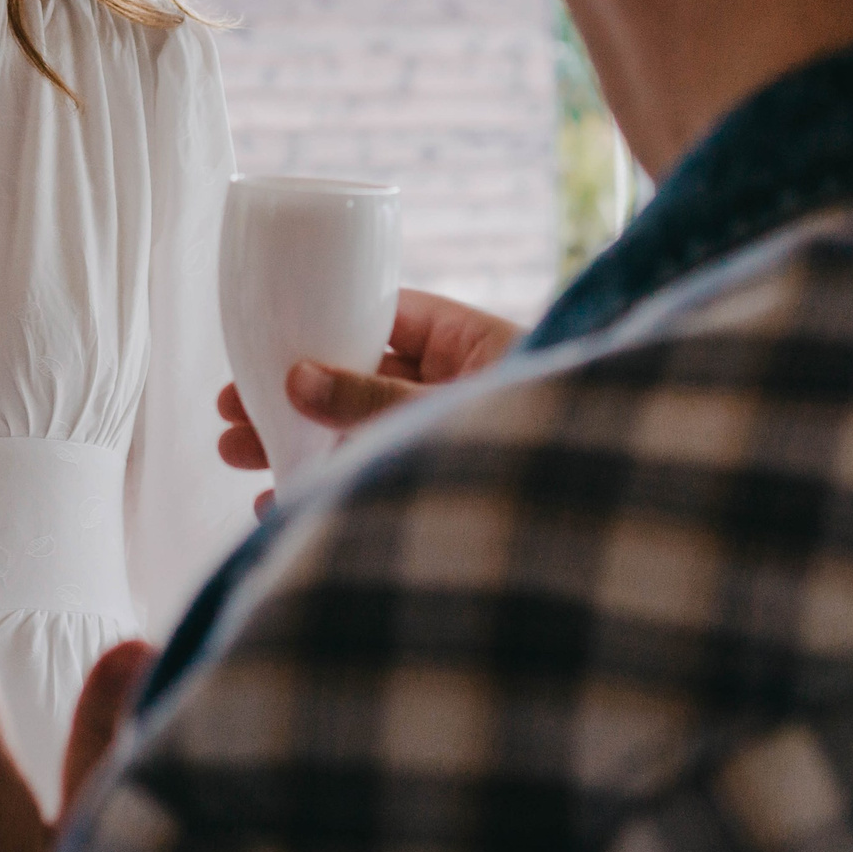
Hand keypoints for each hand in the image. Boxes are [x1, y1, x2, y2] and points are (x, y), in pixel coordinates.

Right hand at [217, 287, 521, 510]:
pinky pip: (372, 474)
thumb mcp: (445, 411)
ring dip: (295, 440)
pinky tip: (280, 501)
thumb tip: (295, 378)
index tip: (266, 344)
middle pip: (356, 374)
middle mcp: (459, 384)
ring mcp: (447, 435)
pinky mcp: (439, 481)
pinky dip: (327, 486)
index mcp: (472, 342)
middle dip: (291, 392)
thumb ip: (371, 399)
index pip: (386, 314)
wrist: (621, 537)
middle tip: (231, 409)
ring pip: (356, 428)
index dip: (321, 322)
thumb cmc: (547, 444)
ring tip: (234, 453)